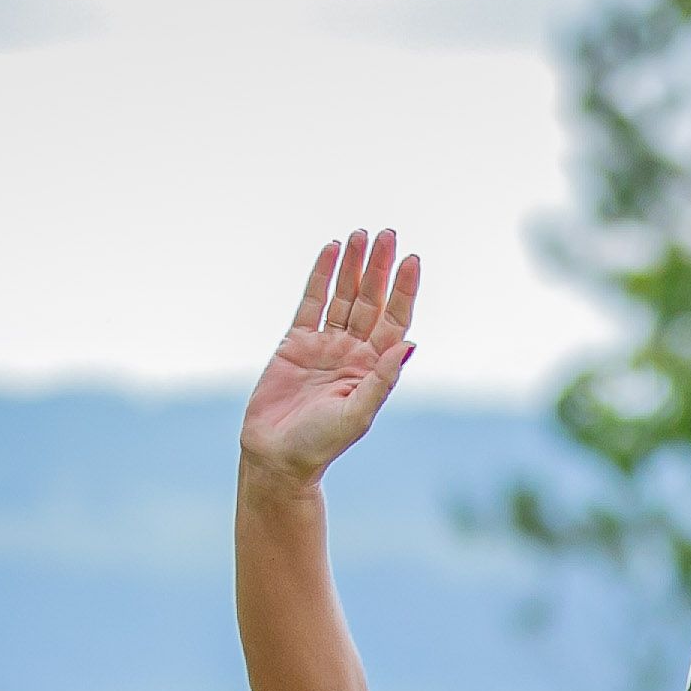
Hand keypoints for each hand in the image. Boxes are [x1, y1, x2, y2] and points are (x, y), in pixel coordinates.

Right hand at [243, 228, 419, 487]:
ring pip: (343, 295)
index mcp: (373, 368)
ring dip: (353, 265)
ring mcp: (325, 344)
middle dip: (380, 268)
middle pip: (371, 300)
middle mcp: (353, 352)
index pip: (394, 320)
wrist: (277, 456)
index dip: (404, 291)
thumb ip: (382, 380)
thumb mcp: (357, 414)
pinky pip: (311, 302)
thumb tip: (409, 344)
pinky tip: (331, 250)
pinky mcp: (296, 342)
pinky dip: (321, 276)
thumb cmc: (321, 444)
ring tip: (360, 234)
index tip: (412, 260)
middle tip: (388, 234)